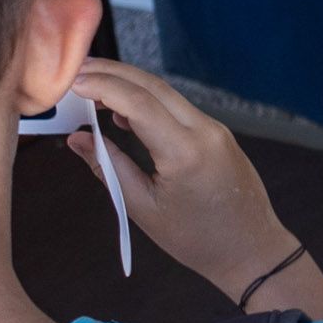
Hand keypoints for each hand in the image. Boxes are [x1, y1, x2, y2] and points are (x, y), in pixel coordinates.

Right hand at [60, 59, 298, 299]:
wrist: (251, 250)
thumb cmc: (197, 240)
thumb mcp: (143, 208)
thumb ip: (108, 168)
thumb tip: (77, 139)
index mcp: (185, 153)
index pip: (137, 102)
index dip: (101, 86)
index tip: (71, 81)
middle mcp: (204, 131)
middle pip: (151, 86)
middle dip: (110, 73)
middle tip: (74, 72)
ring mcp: (214, 129)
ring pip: (166, 92)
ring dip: (128, 84)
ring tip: (89, 87)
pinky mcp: (217, 133)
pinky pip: (178, 107)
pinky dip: (147, 100)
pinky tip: (121, 111)